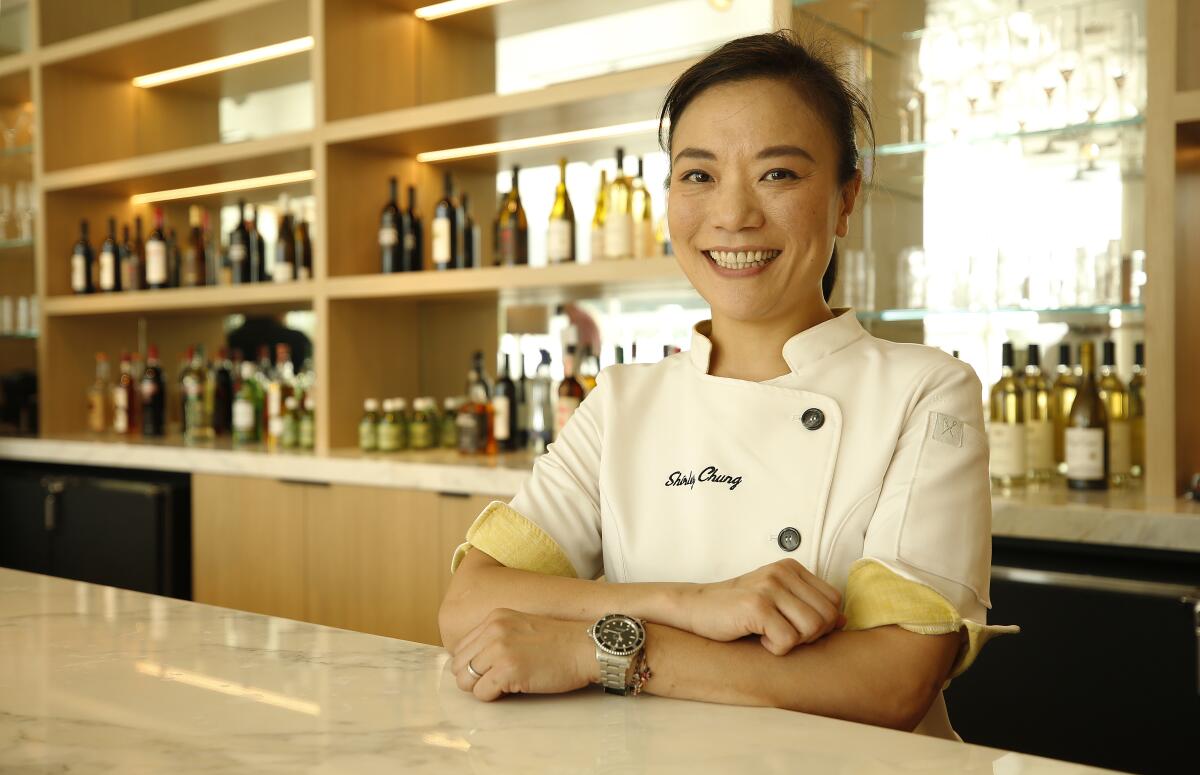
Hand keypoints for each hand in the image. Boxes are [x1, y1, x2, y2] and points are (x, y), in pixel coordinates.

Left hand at [449, 609, 595, 700]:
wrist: (586, 647)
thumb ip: (496, 638)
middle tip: (496, 683)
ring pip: (466, 681)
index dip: (472, 665)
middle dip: (473, 678)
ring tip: (504, 686)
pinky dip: (493, 697)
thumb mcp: (521, 627)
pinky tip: (513, 689)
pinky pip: (481, 693)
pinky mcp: (508, 670)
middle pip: (459, 665)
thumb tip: (472, 664)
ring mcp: (499, 649)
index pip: (461, 648)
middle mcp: (493, 630)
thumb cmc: (560, 643)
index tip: (489, 671)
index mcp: (495, 618)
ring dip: (482, 688)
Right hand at [684, 559, 844, 654]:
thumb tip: (844, 621)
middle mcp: (782, 572)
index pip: (833, 600)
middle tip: (781, 634)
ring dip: (792, 642)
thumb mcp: (777, 601)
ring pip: (812, 628)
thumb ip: (808, 606)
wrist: (695, 608)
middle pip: (826, 616)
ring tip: (769, 634)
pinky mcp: (756, 606)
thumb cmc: (737, 609)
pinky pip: (788, 640)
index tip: (793, 626)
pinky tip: (757, 637)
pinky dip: (775, 648)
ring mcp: (769, 587)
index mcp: (791, 568)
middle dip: (809, 635)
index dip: (821, 623)